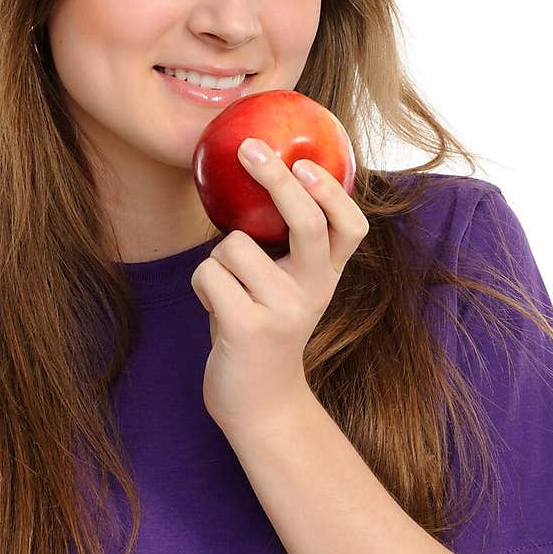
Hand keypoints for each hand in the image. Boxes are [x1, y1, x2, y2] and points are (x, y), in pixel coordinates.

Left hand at [190, 140, 369, 436]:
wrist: (260, 405)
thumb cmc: (263, 332)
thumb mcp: (287, 289)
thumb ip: (285, 248)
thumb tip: (258, 175)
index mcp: (327, 278)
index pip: (350, 226)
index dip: (331, 191)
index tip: (304, 162)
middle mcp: (313, 292)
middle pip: (306, 222)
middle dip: (275, 177)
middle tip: (248, 148)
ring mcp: (283, 311)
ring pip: (233, 246)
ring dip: (217, 263)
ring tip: (228, 294)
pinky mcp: (247, 327)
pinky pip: (208, 274)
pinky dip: (202, 286)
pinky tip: (216, 312)